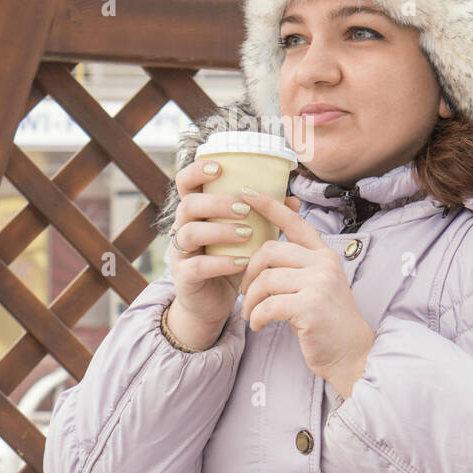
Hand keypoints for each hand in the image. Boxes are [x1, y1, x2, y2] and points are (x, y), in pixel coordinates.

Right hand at [167, 158, 257, 331]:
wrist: (213, 304)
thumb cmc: (230, 262)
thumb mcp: (249, 238)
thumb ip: (266, 217)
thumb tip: (293, 199)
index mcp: (196, 213)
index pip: (185, 182)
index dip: (197, 171)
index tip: (220, 168)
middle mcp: (183, 228)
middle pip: (188, 205)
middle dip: (217, 203)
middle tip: (244, 208)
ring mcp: (180, 253)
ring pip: (191, 233)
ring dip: (221, 231)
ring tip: (247, 234)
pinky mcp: (183, 277)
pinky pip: (198, 265)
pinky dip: (222, 262)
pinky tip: (242, 262)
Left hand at [236, 187, 374, 395]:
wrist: (349, 352)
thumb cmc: (325, 319)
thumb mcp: (315, 284)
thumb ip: (295, 266)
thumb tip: (262, 251)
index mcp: (323, 254)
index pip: (294, 222)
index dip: (269, 206)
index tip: (246, 192)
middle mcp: (323, 263)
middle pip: (270, 250)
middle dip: (249, 271)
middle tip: (244, 292)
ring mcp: (318, 284)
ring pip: (266, 279)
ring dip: (250, 299)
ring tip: (249, 313)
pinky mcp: (310, 306)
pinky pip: (269, 305)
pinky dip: (257, 316)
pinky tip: (258, 325)